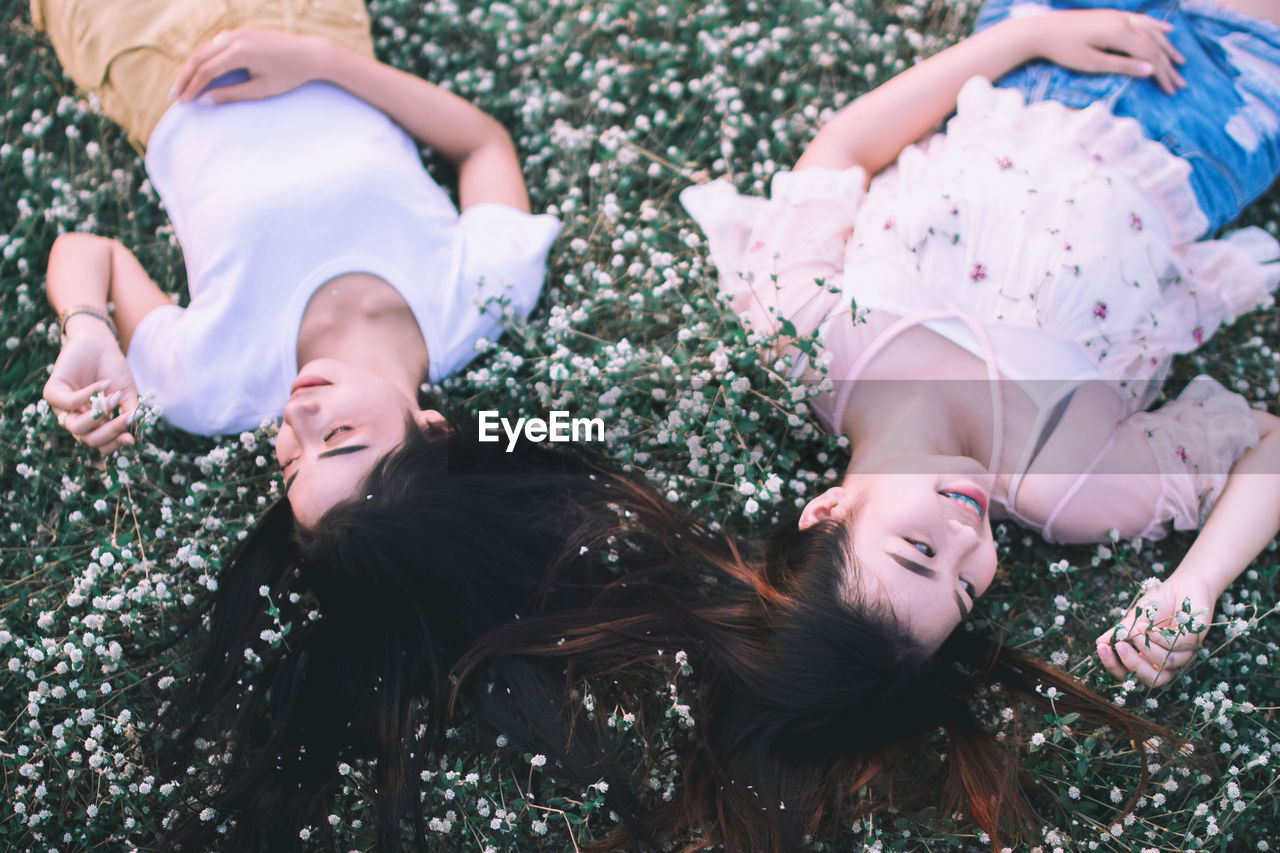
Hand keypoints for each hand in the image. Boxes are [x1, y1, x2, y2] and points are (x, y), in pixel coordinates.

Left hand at [43, 323, 138, 454]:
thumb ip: (130, 414)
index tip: (131, 438)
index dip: (115, 444)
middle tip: (127, 419)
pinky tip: (104, 384)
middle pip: (88, 439)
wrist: (99, 344)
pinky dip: (88, 395)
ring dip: (98, 416)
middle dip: (110, 431)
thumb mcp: (127, 394)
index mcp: (93, 423)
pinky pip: (68, 403)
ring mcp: (62, 408)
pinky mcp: (52, 392)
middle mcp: (76, 418)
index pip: (100, 443)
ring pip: (75, 427)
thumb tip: (137, 438)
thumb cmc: (114, 369)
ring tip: (114, 400)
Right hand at [170, 28, 324, 104]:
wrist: (310, 54)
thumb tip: (205, 100)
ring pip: (205, 48)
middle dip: (185, 77)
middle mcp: (235, 38)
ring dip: (192, 67)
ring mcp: (237, 32)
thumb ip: (231, 94)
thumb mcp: (260, 89)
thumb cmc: (289, 75)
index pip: (206, 71)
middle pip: (199, 56)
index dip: (193, 88)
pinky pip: (216, 45)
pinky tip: (199, 72)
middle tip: (173, 95)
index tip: (184, 103)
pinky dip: (205, 58)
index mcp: (239, 52)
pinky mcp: (242, 32)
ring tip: (182, 85)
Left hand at [1025, 9, 1185, 94]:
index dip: (1162, 74)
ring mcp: (1118, 16)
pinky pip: (1141, 20)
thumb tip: (1150, 70)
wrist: (1041, 30)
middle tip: (1180, 83)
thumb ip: (1122, 66)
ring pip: (1151, 32)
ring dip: (1166, 48)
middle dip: (1168, 65)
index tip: (1171, 90)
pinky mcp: (1111, 16)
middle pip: (1153, 45)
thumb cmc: (1063, 50)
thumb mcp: (1092, 63)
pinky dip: (1156, 26)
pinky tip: (1167, 31)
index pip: (1149, 55)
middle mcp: (1123, 21)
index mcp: (1120, 33)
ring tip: (1180, 62)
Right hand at [1095, 573, 1216, 686]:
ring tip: (1136, 628)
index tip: (1102, 648)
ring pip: (1165, 663)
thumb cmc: (1158, 604)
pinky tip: (1146, 626)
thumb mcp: (1133, 619)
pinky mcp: (1195, 641)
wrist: (1182, 585)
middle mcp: (1169, 662)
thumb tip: (1100, 643)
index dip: (1115, 666)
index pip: (1132, 674)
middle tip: (1119, 646)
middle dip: (1132, 664)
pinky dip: (1158, 638)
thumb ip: (1120, 633)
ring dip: (1146, 647)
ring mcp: (1185, 653)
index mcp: (1151, 659)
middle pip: (1151, 679)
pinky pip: (1175, 647)